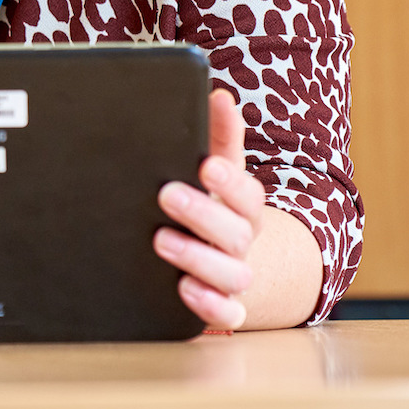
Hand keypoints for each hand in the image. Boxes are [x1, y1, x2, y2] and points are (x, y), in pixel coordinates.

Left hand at [152, 89, 266, 329]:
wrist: (220, 255)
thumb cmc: (208, 201)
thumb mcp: (212, 168)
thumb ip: (217, 135)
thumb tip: (219, 95)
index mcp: (241, 205)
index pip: (247, 192)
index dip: (229, 180)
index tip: (205, 165)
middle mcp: (241, 241)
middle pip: (237, 232)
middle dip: (203, 214)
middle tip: (167, 195)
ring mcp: (234, 274)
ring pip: (233, 274)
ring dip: (198, 258)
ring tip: (161, 240)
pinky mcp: (223, 305)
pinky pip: (228, 314)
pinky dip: (211, 305)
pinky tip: (184, 290)